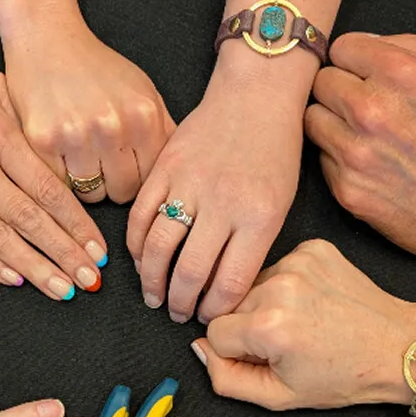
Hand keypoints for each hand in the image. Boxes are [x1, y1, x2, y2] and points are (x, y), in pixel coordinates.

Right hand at [0, 42, 107, 300]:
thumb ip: (25, 119)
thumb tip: (61, 155)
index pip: (48, 190)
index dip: (77, 225)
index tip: (97, 249)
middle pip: (29, 220)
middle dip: (64, 254)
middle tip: (89, 281)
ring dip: (33, 268)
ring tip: (62, 290)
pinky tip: (15, 279)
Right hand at [4, 20, 173, 203]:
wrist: (48, 38)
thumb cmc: (97, 67)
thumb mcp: (143, 90)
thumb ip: (164, 129)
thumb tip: (178, 171)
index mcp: (143, 117)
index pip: (151, 179)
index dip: (138, 177)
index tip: (126, 169)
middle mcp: (113, 127)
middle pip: (122, 192)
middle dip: (113, 183)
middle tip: (101, 162)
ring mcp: (76, 135)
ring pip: (90, 194)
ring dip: (86, 182)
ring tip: (80, 155)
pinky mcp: (43, 140)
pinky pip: (59, 183)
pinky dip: (59, 175)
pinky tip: (59, 151)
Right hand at [128, 80, 303, 323]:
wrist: (255, 95)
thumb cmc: (274, 152)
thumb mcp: (280, 204)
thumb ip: (252, 246)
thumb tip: (222, 290)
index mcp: (258, 217)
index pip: (230, 283)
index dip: (215, 311)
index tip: (210, 320)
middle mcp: (222, 203)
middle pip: (190, 272)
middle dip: (181, 304)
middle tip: (178, 314)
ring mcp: (189, 183)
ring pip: (157, 247)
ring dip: (151, 280)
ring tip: (154, 295)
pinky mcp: (164, 167)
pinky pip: (140, 216)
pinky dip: (135, 244)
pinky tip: (139, 259)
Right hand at [192, 239, 415, 409]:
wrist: (398, 346)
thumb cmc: (344, 375)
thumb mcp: (280, 397)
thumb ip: (226, 379)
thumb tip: (199, 348)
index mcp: (268, 325)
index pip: (213, 331)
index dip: (236, 351)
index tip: (267, 356)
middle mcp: (279, 286)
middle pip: (231, 304)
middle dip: (250, 325)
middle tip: (288, 341)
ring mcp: (297, 261)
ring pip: (253, 283)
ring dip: (266, 301)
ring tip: (302, 320)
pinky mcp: (313, 247)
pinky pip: (278, 265)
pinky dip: (289, 284)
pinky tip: (313, 301)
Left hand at [304, 33, 415, 267]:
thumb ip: (410, 49)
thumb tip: (368, 43)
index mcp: (403, 74)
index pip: (342, 48)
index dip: (354, 61)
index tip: (363, 74)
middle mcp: (373, 110)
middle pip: (322, 82)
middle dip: (342, 90)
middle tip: (366, 106)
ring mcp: (355, 152)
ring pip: (313, 119)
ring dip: (333, 124)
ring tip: (365, 135)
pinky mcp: (346, 189)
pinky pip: (322, 158)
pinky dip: (339, 158)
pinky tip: (370, 164)